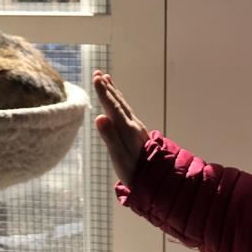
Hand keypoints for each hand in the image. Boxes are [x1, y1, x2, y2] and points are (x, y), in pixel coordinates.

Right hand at [92, 70, 150, 186]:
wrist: (154, 178)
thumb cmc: (133, 170)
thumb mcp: (118, 156)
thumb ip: (109, 136)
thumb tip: (99, 117)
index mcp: (126, 129)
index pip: (113, 107)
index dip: (104, 92)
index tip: (96, 78)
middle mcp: (132, 124)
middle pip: (118, 102)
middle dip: (107, 87)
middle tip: (98, 73)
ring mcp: (135, 127)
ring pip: (123, 104)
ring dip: (113, 91)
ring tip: (107, 79)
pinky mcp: (136, 131)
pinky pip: (125, 110)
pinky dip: (119, 100)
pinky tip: (116, 100)